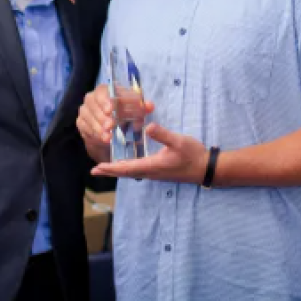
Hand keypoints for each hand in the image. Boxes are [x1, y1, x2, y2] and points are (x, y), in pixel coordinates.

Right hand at [77, 84, 154, 163]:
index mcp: (106, 90)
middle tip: (111, 126)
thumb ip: (143, 107)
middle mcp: (93, 97)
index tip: (110, 110)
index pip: (103, 91)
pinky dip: (94, 133)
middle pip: (93, 104)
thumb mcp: (135, 110)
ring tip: (108, 137)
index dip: (106, 100)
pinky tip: (103, 139)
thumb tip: (150, 106)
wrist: (113, 128)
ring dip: (99, 127)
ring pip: (88, 116)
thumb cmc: (125, 113)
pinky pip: (85, 127)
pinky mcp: (81, 122)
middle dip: (102, 116)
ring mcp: (85, 110)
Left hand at [91, 123, 208, 183]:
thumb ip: (163, 135)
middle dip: (110, 171)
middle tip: (94, 171)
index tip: (97, 168)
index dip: (111, 168)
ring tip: (106, 168)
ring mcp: (155, 173)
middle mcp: (151, 172)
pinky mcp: (159, 171)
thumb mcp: (179, 142)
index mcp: (152, 166)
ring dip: (118, 171)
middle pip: (125, 173)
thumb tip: (148, 127)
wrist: (205, 168)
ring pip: (131, 173)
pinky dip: (127, 169)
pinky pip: (138, 171)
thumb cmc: (192, 155)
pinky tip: (126, 164)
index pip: (126, 168)